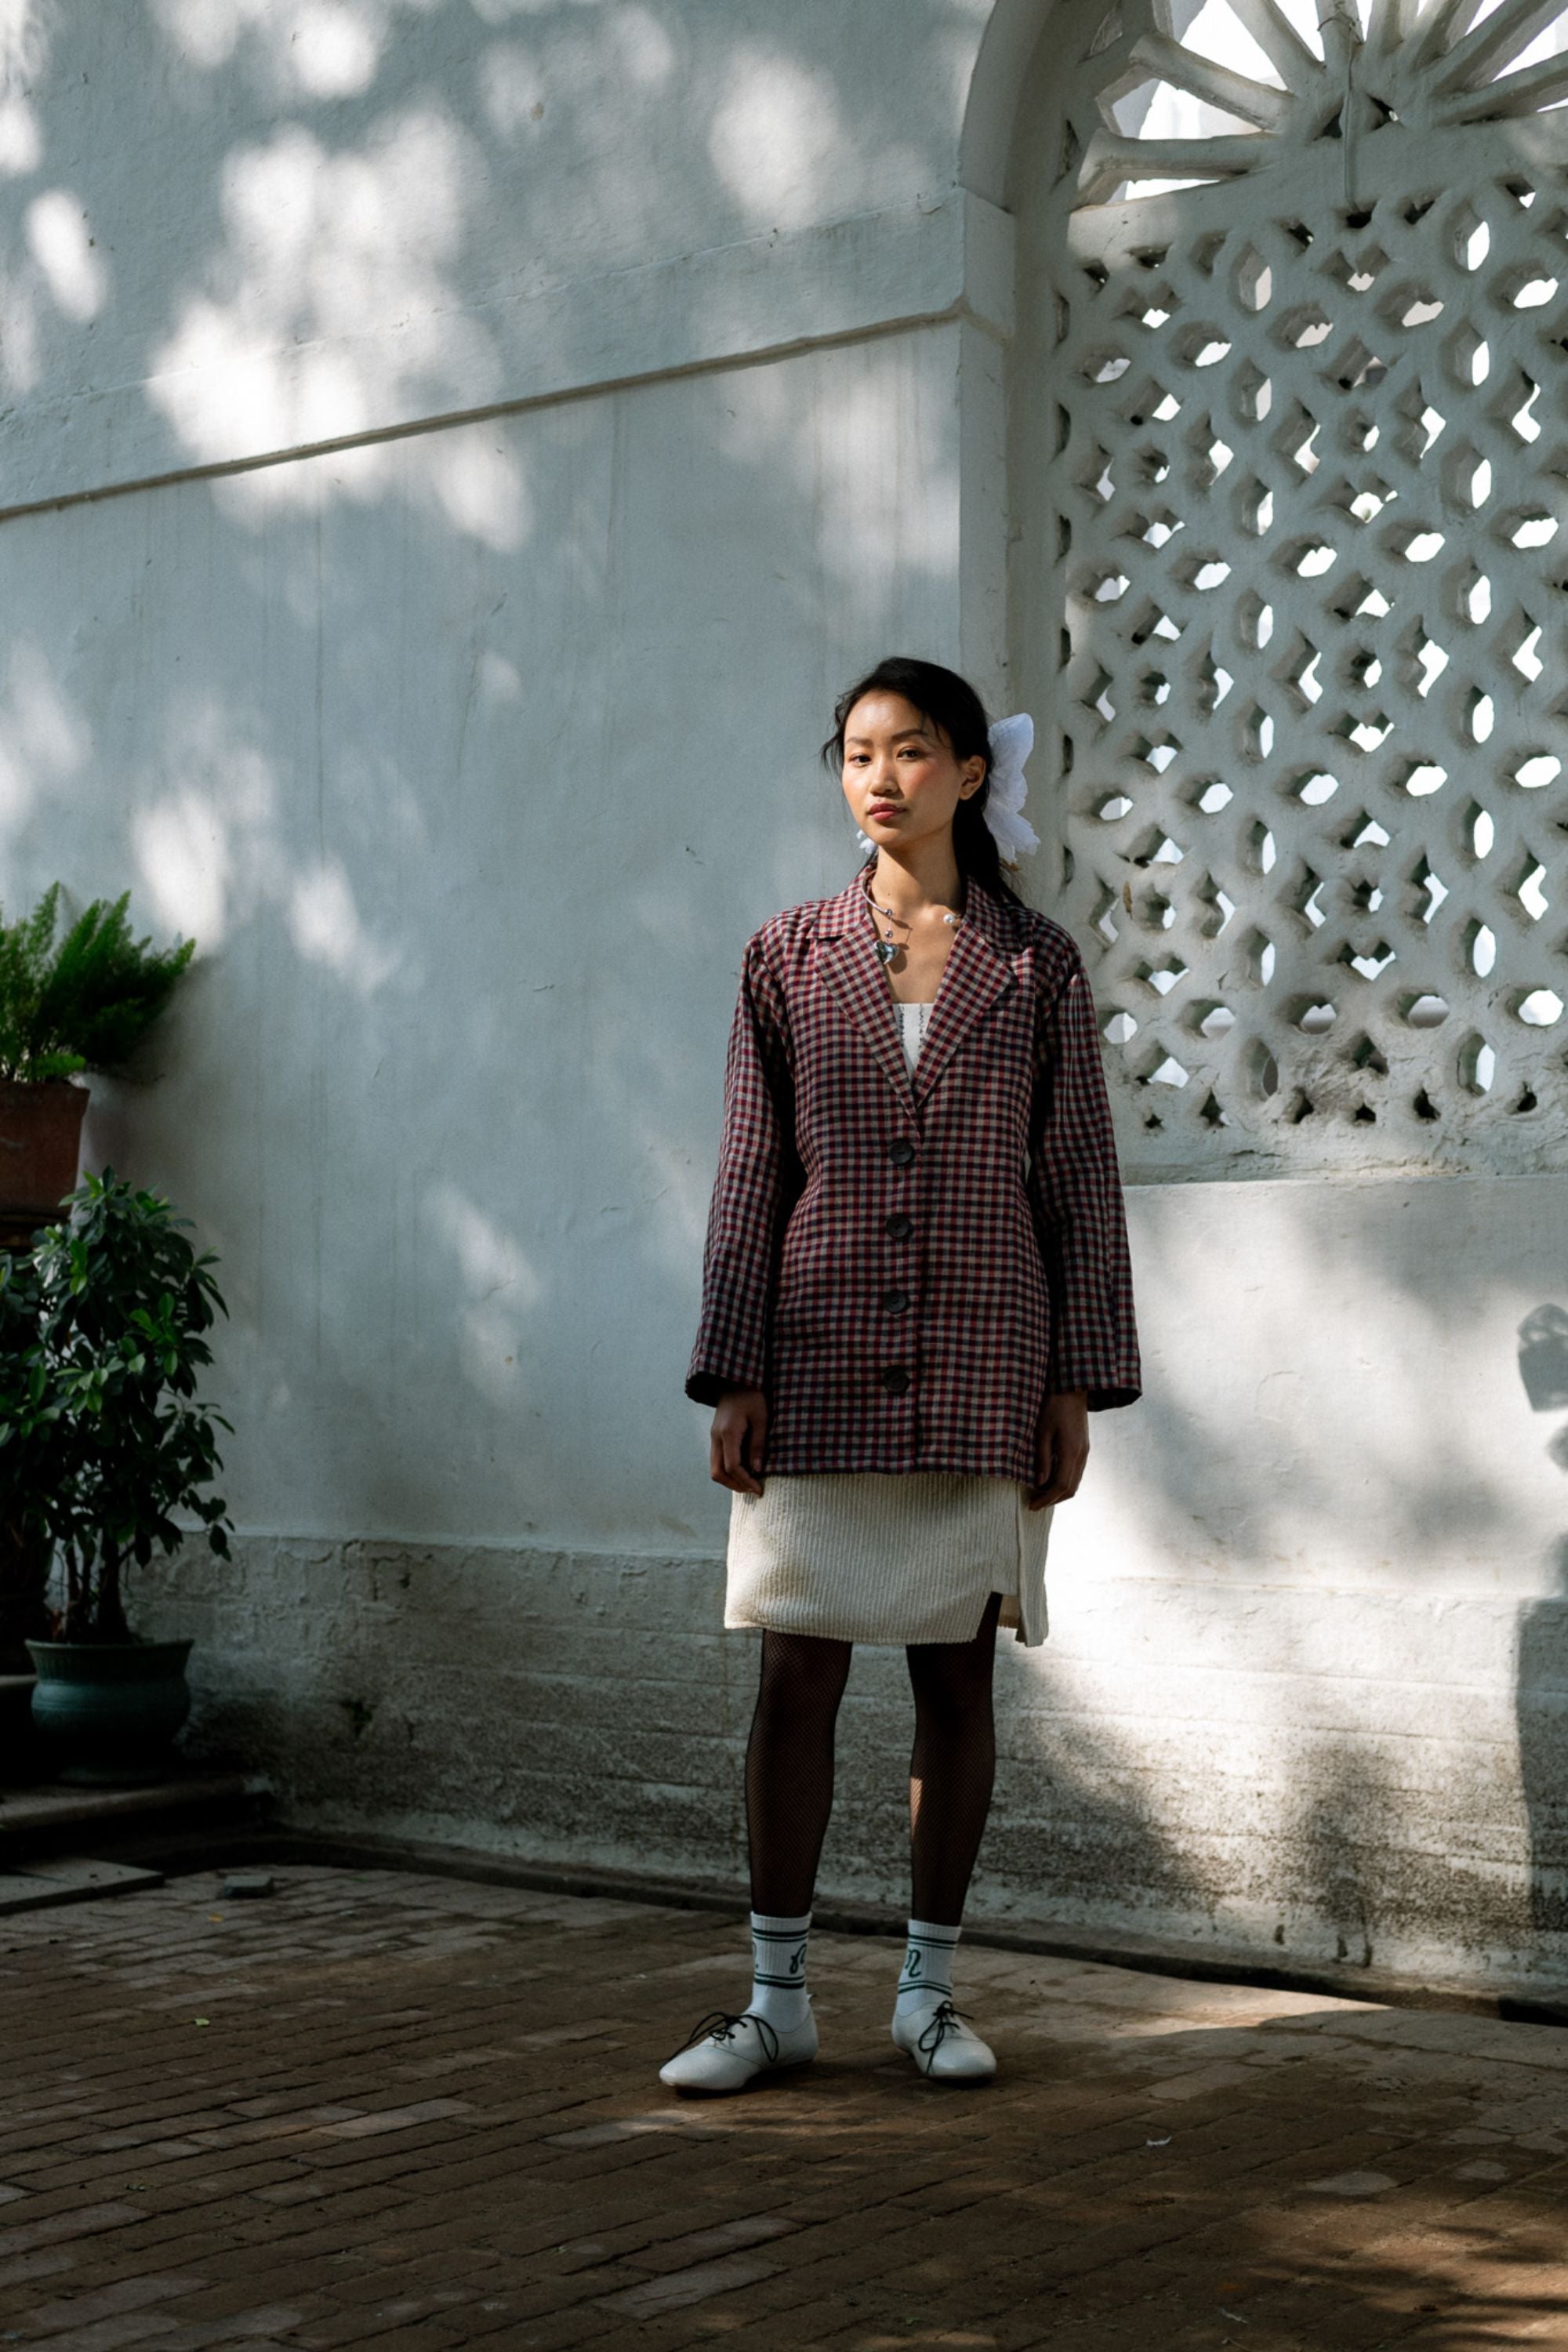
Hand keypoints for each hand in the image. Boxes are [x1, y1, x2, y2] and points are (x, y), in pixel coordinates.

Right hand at [710, 1386, 768, 1495]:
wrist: (736, 1379)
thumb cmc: (753, 1396)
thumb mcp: (761, 1418)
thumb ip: (758, 1444)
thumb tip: (757, 1469)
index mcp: (728, 1433)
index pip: (732, 1466)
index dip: (745, 1481)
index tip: (759, 1488)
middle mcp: (716, 1437)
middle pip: (717, 1472)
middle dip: (735, 1485)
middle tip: (753, 1490)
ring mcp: (714, 1437)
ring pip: (714, 1468)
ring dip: (730, 1480)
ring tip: (749, 1483)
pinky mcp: (716, 1436)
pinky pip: (717, 1460)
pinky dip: (728, 1470)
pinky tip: (744, 1470)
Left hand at [1028, 1389, 1087, 1508]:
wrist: (1072, 1390)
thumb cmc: (1053, 1407)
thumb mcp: (1042, 1431)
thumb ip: (1042, 1458)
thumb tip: (1039, 1483)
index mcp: (1072, 1452)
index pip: (1061, 1486)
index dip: (1047, 1499)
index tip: (1032, 1505)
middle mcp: (1082, 1456)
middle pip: (1071, 1489)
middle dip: (1053, 1500)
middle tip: (1035, 1503)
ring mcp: (1085, 1452)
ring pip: (1075, 1482)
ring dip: (1059, 1492)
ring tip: (1040, 1494)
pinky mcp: (1084, 1448)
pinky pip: (1076, 1473)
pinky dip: (1064, 1482)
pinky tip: (1050, 1480)